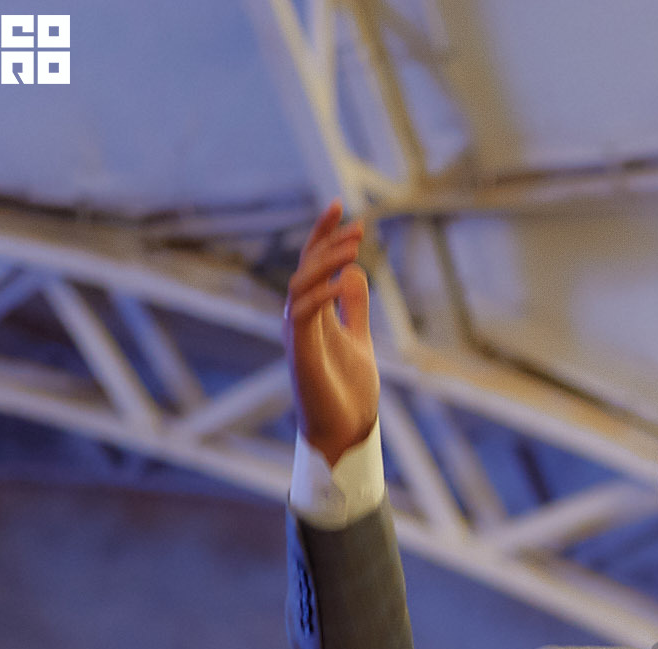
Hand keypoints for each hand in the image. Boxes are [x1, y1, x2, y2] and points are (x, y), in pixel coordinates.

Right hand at [283, 200, 377, 466]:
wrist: (345, 431)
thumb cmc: (348, 390)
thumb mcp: (359, 338)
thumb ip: (354, 308)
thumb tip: (356, 274)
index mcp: (314, 312)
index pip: (315, 264)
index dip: (325, 235)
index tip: (342, 208)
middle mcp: (300, 318)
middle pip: (305, 267)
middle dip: (327, 241)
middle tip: (355, 222)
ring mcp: (298, 334)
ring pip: (300, 284)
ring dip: (326, 262)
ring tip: (354, 246)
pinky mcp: (301, 352)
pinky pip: (303, 313)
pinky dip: (321, 293)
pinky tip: (345, 278)